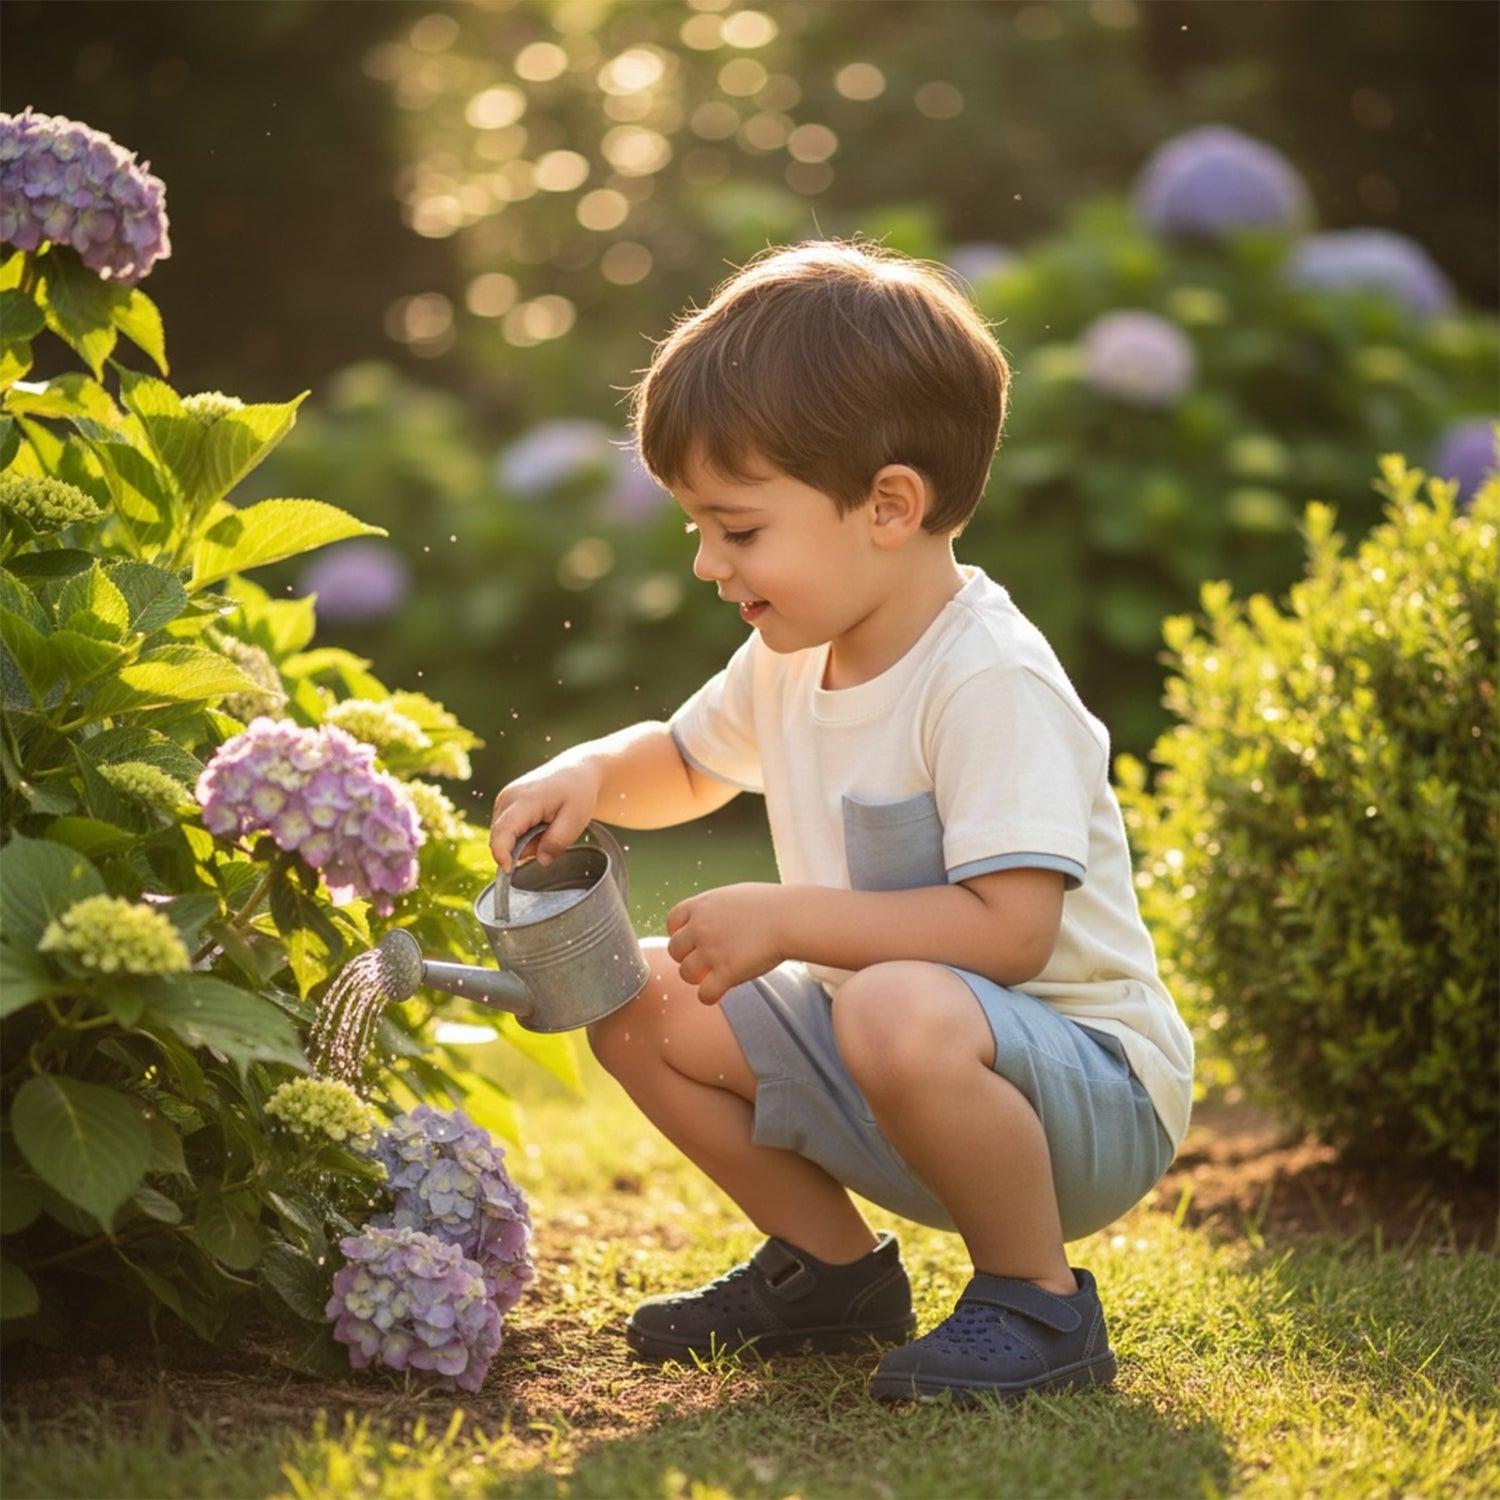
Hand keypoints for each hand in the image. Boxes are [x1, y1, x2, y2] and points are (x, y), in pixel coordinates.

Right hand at [489, 762, 599, 871]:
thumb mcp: (576, 819)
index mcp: (524, 800)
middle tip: (552, 835)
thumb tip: (540, 860)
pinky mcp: (504, 803)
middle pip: (503, 838)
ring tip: (548, 825)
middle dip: (525, 848)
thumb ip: (557, 841)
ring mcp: (504, 799)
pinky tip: (540, 822)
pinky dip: (524, 833)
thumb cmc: (578, 792)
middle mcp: (507, 798)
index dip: (502, 854)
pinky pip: (508, 830)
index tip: (510, 870)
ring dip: (526, 840)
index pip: (502, 831)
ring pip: (505, 836)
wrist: (576, 771)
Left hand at [665, 883, 786, 1003]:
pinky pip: (704, 994)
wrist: (791, 918)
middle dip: (688, 958)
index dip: (680, 935)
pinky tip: (721, 991)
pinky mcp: (726, 972)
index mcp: (702, 905)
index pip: (672, 923)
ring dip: (698, 978)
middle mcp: (701, 927)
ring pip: (686, 974)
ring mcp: (712, 950)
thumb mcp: (734, 895)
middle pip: (675, 950)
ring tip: (714, 976)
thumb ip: (715, 908)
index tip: (693, 943)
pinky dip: (710, 996)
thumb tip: (708, 918)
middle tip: (705, 962)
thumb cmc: (771, 905)